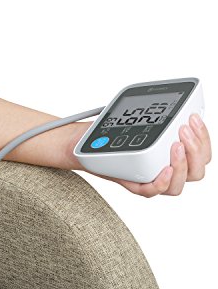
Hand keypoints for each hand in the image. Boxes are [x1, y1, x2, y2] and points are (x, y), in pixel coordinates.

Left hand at [72, 114, 211, 197]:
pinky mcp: (132, 184)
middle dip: (196, 149)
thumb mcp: (138, 119)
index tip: (193, 118)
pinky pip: (151, 190)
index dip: (203, 137)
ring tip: (175, 145)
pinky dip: (161, 181)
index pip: (202, 154)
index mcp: (172, 154)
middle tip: (183, 130)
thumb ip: (158, 115)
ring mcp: (150, 179)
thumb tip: (171, 98)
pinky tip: (164, 168)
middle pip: (196, 171)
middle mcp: (165, 169)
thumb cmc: (112, 131)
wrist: (85, 142)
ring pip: (178, 185)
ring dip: (182, 164)